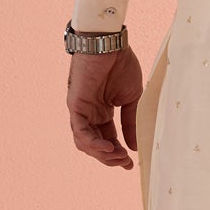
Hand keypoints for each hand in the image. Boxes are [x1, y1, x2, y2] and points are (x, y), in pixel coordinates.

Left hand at [68, 45, 142, 169]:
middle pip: (95, 145)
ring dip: (101, 153)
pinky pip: (80, 130)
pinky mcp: (75, 105)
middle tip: (125, 162)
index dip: (118, 154)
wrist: (110, 44)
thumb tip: (135, 146)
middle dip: (110, 157)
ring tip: (118, 155)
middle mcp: (89, 114)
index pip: (107, 139)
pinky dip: (92, 142)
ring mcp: (81, 110)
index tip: (130, 165)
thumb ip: (130, 122)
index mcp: (102, 111)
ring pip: (85, 142)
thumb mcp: (131, 98)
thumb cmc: (120, 64)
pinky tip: (107, 147)